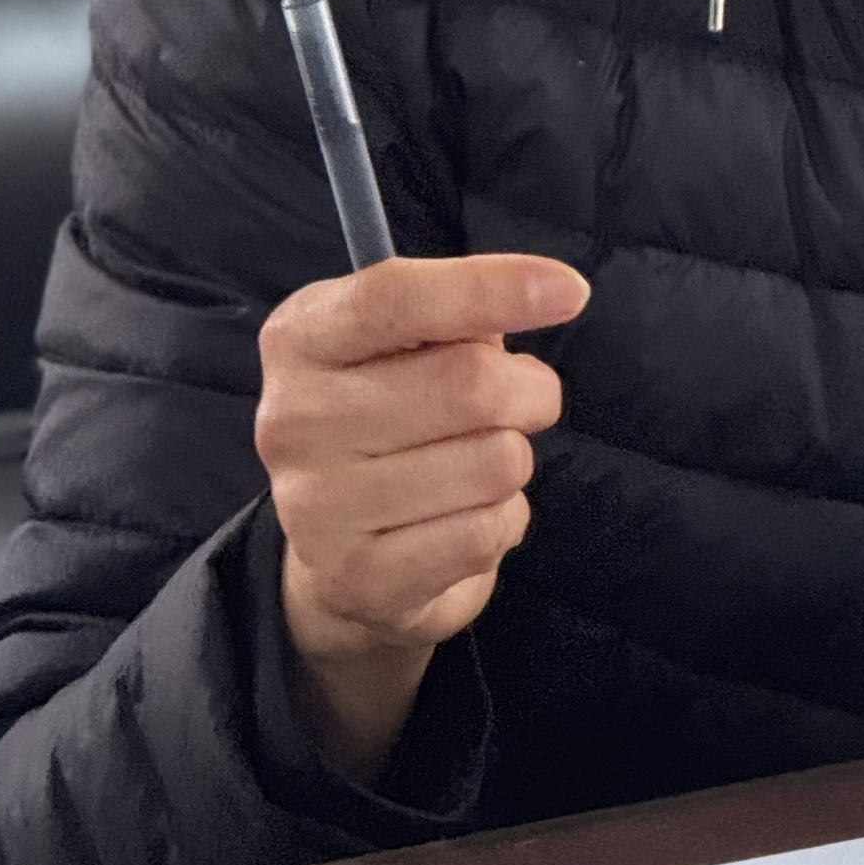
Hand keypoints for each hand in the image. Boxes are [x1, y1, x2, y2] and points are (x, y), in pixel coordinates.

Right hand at [255, 252, 589, 781]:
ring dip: (514, 459)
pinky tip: (468, 515)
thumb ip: (457, 316)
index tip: (570, 289)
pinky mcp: (361, 578)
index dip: (491, 287)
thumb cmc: (395, 418)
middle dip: (529, 390)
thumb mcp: (405, 344)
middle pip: (469, 382)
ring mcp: (319, 506)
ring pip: (494, 461)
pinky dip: (505, 518)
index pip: (396, 296)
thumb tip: (540, 297)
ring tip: (478, 464)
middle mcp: (293, 419)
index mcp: (300, 338)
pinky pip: (488, 530)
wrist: (345, 557)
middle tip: (526, 400)